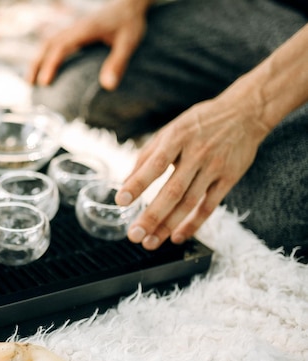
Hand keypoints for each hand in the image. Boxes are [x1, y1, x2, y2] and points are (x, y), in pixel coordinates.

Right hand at [26, 0, 150, 89]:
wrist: (129, 5)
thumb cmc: (130, 23)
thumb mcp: (128, 42)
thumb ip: (118, 63)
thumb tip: (108, 86)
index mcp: (84, 30)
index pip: (61, 47)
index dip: (50, 64)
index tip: (44, 83)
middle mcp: (75, 28)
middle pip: (48, 44)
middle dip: (36, 64)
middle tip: (30, 84)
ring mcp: (73, 29)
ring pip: (48, 42)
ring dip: (38, 60)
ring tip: (31, 80)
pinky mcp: (75, 32)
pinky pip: (55, 42)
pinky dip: (45, 55)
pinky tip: (45, 68)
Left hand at [115, 97, 269, 249]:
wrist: (244, 113)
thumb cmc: (198, 124)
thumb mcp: (169, 131)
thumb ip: (147, 157)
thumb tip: (125, 183)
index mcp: (177, 138)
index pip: (154, 165)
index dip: (137, 184)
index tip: (121, 200)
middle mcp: (196, 154)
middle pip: (172, 191)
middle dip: (152, 216)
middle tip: (134, 234)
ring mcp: (214, 168)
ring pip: (189, 203)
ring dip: (168, 225)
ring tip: (151, 242)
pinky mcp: (229, 179)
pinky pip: (209, 206)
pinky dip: (193, 224)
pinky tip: (177, 237)